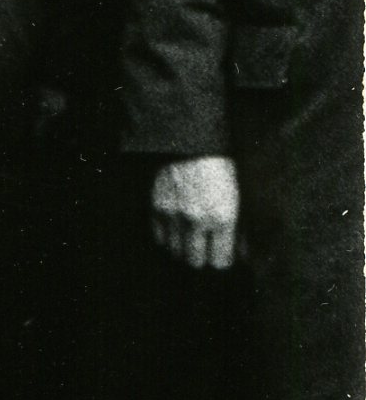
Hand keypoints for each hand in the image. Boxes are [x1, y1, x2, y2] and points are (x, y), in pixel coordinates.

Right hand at [151, 154, 240, 270]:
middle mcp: (196, 219)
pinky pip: (158, 237)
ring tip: (189, 237)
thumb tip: (244, 257)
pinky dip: (166, 237)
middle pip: (195, 262)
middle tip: (204, 245)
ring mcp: (173, 212)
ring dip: (182, 248)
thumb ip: (242, 229)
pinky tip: (175, 227)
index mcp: (222, 217)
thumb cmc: (220, 166)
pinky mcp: (155, 204)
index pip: (220, 261)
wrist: (189, 137)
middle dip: (201, 256)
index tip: (222, 251)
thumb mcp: (239, 195)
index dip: (222, 258)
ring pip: (175, 252)